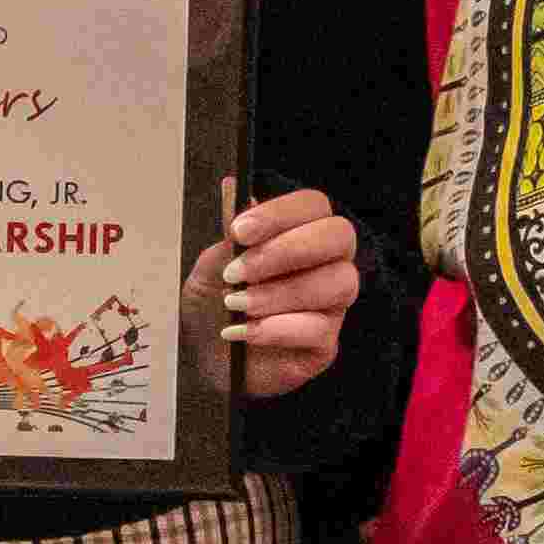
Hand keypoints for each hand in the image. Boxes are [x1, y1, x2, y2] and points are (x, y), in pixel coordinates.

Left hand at [208, 183, 360, 393]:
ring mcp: (332, 306)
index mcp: (303, 234)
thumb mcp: (212, 265)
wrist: (203, 357)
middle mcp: (327, 264)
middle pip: (339, 237)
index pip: (314, 205)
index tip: (238, 231)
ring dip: (278, 293)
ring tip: (235, 303)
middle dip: (285, 250)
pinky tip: (243, 331)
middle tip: (237, 272)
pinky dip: (275, 328)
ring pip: (336, 283)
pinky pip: (319, 329)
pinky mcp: (325, 344)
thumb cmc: (213, 305)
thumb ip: (230, 233)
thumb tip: (232, 187)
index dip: (280, 213)